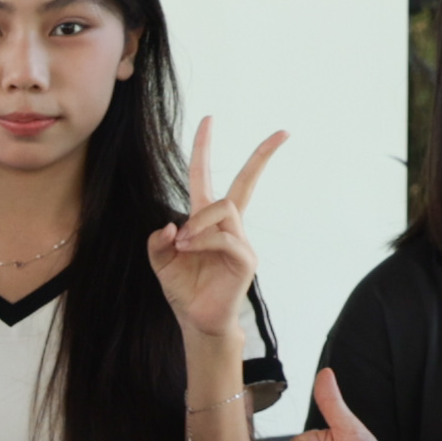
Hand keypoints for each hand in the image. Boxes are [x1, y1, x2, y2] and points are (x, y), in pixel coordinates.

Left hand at [152, 116, 280, 345]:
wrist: (197, 320)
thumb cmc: (184, 289)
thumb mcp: (161, 261)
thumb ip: (159, 241)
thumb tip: (172, 224)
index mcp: (205, 221)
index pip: (205, 177)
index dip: (204, 149)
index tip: (208, 119)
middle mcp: (227, 225)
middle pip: (245, 182)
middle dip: (262, 156)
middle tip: (282, 132)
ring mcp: (240, 240)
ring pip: (224, 208)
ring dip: (200, 221)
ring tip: (184, 243)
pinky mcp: (245, 258)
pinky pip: (225, 237)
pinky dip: (204, 239)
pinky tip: (189, 249)